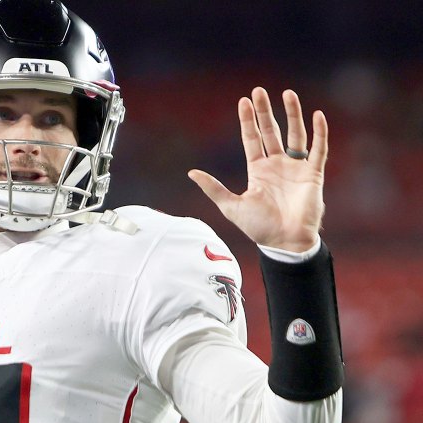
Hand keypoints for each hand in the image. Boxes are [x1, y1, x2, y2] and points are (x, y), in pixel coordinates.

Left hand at [188, 87, 327, 252]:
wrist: (284, 242)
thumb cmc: (259, 227)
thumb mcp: (231, 206)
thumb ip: (213, 188)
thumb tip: (191, 173)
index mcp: (258, 170)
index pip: (252, 138)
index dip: (248, 120)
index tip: (243, 101)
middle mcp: (277, 165)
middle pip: (271, 131)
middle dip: (265, 111)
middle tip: (259, 90)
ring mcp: (296, 168)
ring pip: (296, 134)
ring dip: (292, 114)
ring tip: (287, 94)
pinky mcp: (313, 174)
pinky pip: (318, 149)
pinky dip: (320, 133)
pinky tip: (317, 115)